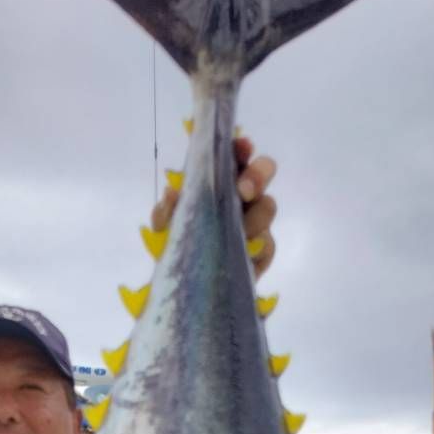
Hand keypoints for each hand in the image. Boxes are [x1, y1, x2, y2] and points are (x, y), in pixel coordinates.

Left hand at [151, 135, 277, 277]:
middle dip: (257, 175)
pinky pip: (268, 245)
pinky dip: (257, 250)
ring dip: (254, 218)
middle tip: (243, 191)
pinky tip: (244, 256)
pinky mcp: (263, 251)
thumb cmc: (180, 246)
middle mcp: (243, 195)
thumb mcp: (165, 230)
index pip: (236, 154)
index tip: (241, 147)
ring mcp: (257, 222)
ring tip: (238, 234)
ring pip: (267, 207)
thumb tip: (171, 193)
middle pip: (264, 169)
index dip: (241, 147)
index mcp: (221, 180)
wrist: (188, 286)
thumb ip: (165, 212)